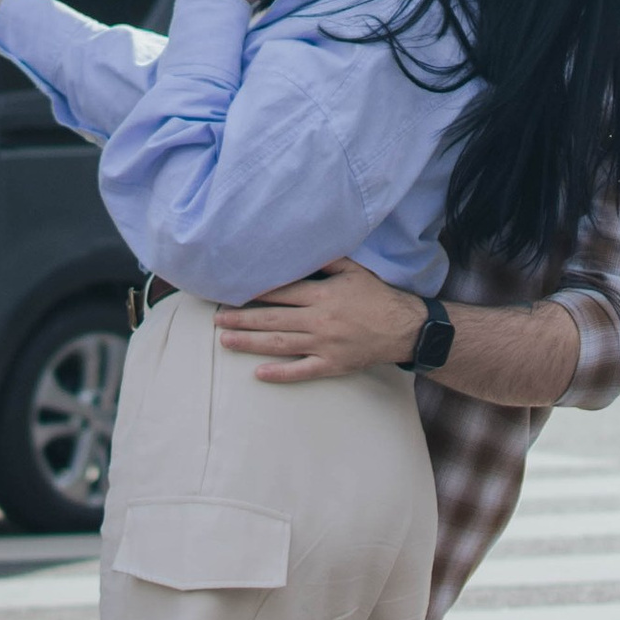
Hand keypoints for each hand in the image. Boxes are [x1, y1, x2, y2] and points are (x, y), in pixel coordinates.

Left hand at [214, 264, 426, 380]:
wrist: (403, 328)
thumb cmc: (376, 296)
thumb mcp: (354, 270)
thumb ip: (327, 260)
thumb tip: (302, 246)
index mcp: (322, 295)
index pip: (280, 293)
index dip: (254, 292)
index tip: (231, 291)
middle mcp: (319, 320)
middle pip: (272, 319)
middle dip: (241, 318)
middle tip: (216, 318)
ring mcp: (324, 344)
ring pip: (279, 344)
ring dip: (250, 342)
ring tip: (225, 340)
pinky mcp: (332, 364)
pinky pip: (301, 371)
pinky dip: (279, 373)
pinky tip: (258, 373)